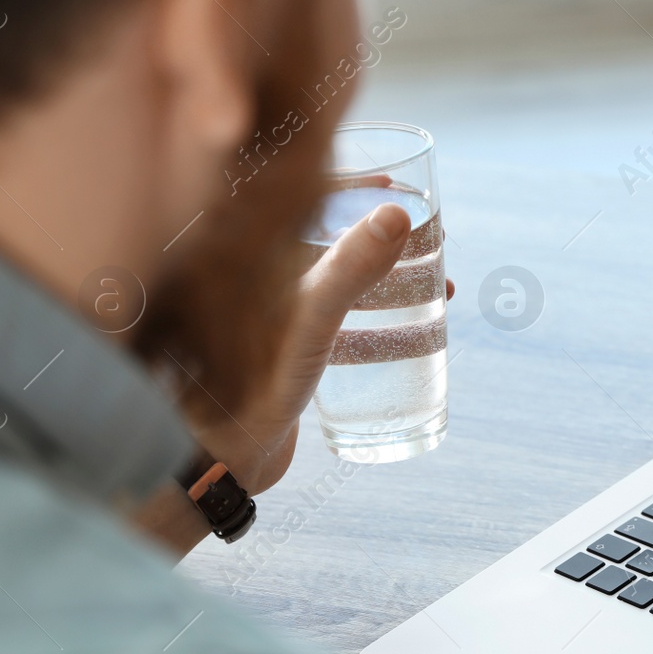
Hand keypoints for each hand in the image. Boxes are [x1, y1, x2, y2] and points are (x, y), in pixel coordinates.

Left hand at [196, 203, 455, 494]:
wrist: (216, 468)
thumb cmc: (246, 394)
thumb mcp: (308, 325)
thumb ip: (347, 269)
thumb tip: (398, 215)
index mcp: (236, 253)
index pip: (291, 196)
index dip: (347, 185)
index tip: (394, 188)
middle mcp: (244, 278)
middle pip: (320, 238)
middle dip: (378, 234)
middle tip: (427, 240)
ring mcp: (260, 316)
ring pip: (331, 280)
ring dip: (386, 279)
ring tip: (436, 288)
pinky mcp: (273, 351)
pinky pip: (330, 320)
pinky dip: (372, 318)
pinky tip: (409, 333)